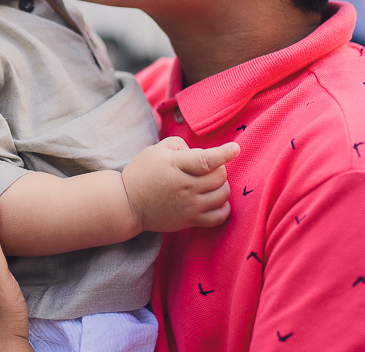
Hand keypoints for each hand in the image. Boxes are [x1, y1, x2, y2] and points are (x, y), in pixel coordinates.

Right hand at [121, 137, 239, 232]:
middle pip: (219, 177)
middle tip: (210, 167)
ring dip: (222, 186)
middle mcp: (184, 187)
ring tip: (211, 182)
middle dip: (220, 168)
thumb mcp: (155, 150)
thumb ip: (179, 144)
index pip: (206, 160)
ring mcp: (188, 206)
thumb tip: (200, 153)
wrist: (128, 203)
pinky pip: (218, 217)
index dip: (224, 154)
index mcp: (175, 165)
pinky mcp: (189, 221)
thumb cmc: (142, 172)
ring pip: (222, 195)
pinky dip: (224, 207)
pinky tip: (216, 200)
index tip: (236, 148)